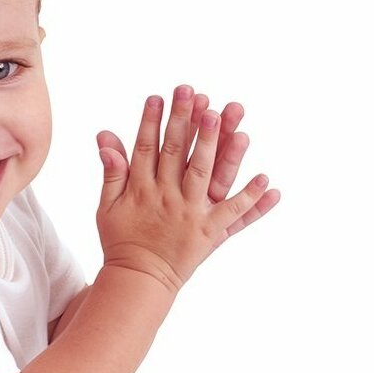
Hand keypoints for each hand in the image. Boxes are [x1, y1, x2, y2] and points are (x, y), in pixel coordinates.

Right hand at [95, 85, 279, 291]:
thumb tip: (105, 137)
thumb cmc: (121, 242)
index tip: (158, 96)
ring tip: (223, 116)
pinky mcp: (208, 233)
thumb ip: (111, 172)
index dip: (151, 121)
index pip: (146, 147)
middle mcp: (167, 197)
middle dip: (184, 119)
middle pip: (177, 152)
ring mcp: (189, 214)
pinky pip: (233, 214)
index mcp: (141, 189)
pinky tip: (267, 180)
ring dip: (214, 144)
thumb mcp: (108, 207)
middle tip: (192, 92)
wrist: (139, 281)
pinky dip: (250, 198)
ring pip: (204, 173)